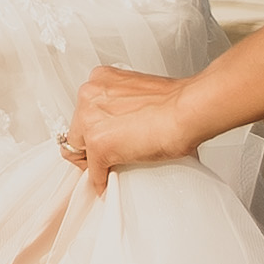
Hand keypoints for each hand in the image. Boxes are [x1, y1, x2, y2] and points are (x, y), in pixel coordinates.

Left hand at [59, 67, 202, 195]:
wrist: (187, 110)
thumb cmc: (176, 103)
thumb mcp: (138, 94)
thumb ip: (122, 106)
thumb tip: (124, 126)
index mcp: (100, 80)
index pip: (83, 112)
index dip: (92, 130)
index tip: (104, 138)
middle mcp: (89, 96)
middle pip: (76, 131)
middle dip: (89, 146)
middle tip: (107, 156)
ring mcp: (91, 121)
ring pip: (78, 152)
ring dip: (93, 162)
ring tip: (110, 168)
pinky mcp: (99, 145)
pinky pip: (93, 172)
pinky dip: (101, 181)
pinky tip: (110, 183)